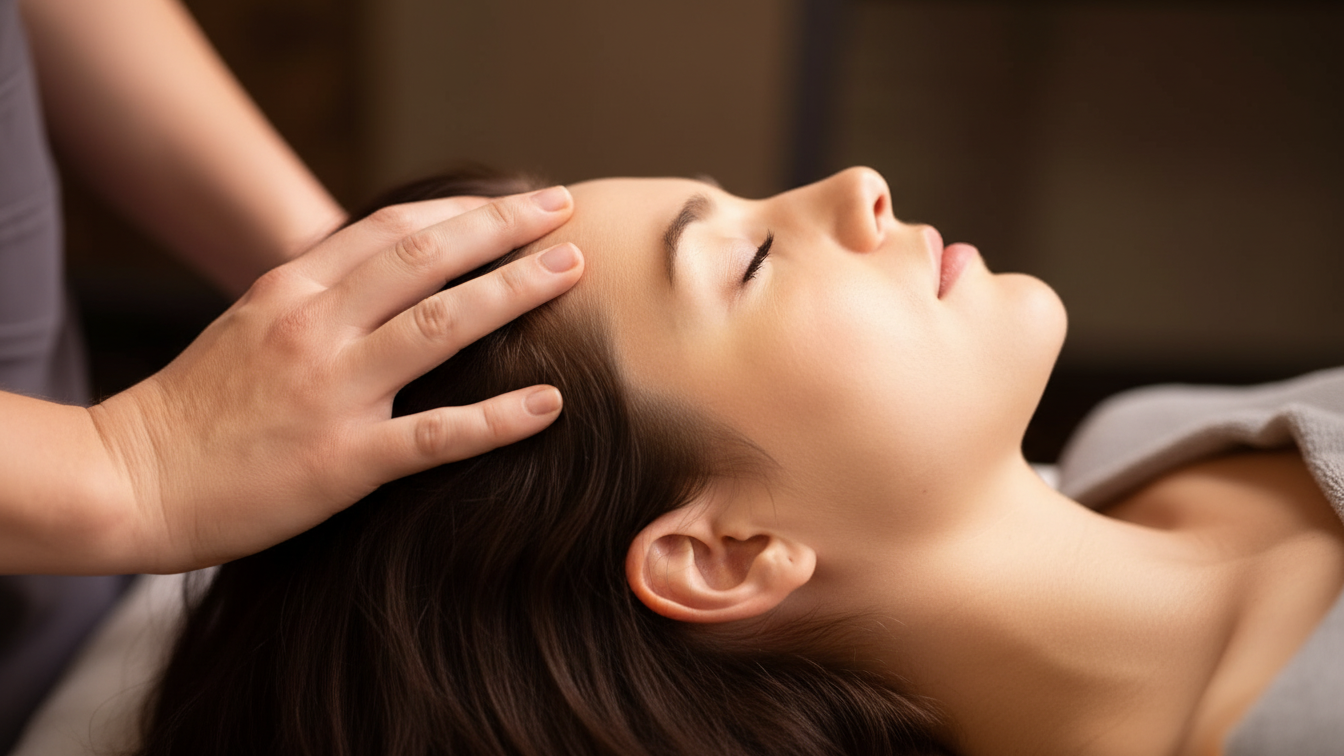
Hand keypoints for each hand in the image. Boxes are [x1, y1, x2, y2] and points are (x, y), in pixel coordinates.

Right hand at [86, 186, 581, 572]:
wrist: (126, 479)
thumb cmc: (193, 408)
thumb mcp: (250, 322)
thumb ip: (319, 293)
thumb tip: (392, 271)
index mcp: (292, 289)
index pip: (393, 229)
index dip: (463, 211)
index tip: (515, 204)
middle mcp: (316, 327)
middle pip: (426, 257)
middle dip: (503, 228)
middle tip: (564, 210)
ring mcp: (331, 391)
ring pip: (441, 325)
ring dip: (514, 292)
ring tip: (572, 271)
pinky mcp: (342, 460)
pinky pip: (436, 434)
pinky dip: (497, 418)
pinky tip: (549, 404)